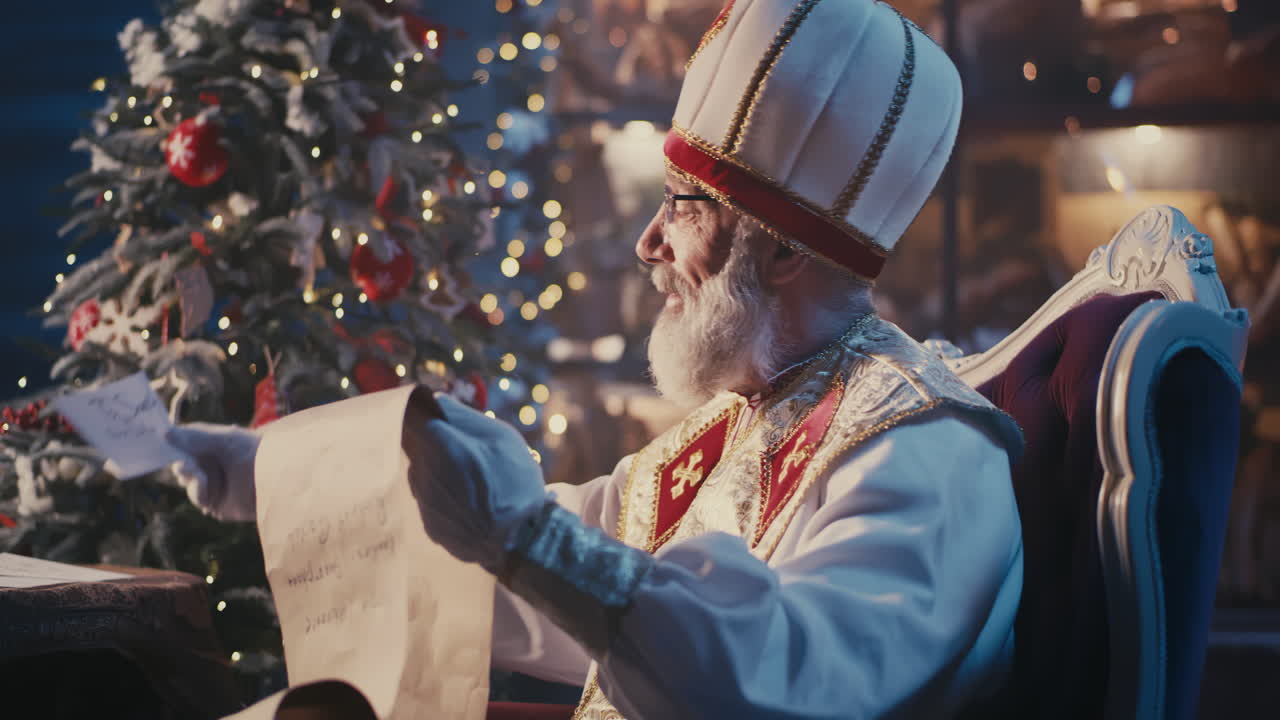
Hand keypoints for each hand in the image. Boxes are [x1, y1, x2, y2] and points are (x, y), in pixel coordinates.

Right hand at [167, 422, 260, 521]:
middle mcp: (214, 463)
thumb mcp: (222, 440)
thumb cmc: (252, 453)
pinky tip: (206, 487)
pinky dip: (199, 492)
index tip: (159, 443)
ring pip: (188, 481)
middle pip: (183, 463)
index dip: (173, 444)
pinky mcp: (218, 502)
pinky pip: (198, 497)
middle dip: (181, 463)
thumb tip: (165, 433)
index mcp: (215, 444)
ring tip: (200, 476)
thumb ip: (193, 437)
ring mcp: (215, 483)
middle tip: (185, 464)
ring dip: (190, 478)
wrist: (274, 479)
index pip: (186, 442)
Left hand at [403, 392, 548, 574]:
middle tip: (456, 440)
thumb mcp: (502, 439)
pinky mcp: (429, 525)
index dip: (416, 407)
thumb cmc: (515, 483)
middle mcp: (423, 473)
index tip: (426, 404)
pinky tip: (466, 498)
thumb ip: (465, 418)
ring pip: (420, 472)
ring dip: (434, 466)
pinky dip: (442, 492)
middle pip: (412, 444)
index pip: (410, 415)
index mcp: (440, 446)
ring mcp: (424, 502)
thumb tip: (437, 400)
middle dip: (428, 437)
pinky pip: (428, 498)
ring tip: (466, 474)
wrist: (519, 542)